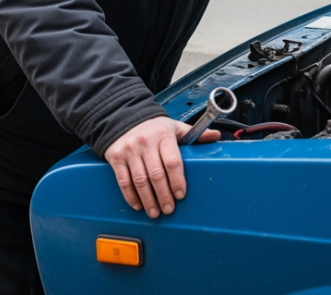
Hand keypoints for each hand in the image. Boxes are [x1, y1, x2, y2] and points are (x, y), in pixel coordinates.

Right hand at [104, 116, 218, 217]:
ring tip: (155, 212)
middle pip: (156, 175)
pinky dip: (131, 196)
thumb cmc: (153, 127)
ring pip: (140, 181)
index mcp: (163, 136)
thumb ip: (194, 134)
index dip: (177, 181)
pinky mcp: (116, 157)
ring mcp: (129, 151)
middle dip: (164, 196)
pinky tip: (138, 205)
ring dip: (148, 200)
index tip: (181, 195)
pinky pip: (123, 181)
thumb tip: (215, 136)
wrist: (123, 117)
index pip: (172, 162)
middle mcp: (145, 143)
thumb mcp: (174, 127)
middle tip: (169, 209)